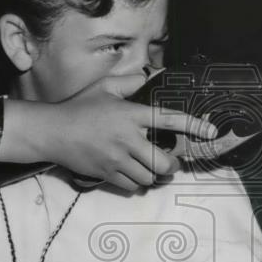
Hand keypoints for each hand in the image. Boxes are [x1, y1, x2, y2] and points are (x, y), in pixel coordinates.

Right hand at [30, 73, 218, 191]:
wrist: (51, 132)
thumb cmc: (78, 107)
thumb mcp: (104, 86)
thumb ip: (130, 81)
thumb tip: (149, 75)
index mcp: (130, 114)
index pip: (169, 119)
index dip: (193, 126)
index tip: (210, 132)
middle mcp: (127, 139)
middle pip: (163, 162)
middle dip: (173, 165)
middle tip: (172, 161)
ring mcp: (117, 159)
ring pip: (149, 177)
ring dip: (154, 175)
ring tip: (151, 168)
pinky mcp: (107, 174)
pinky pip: (132, 186)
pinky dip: (138, 183)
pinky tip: (134, 174)